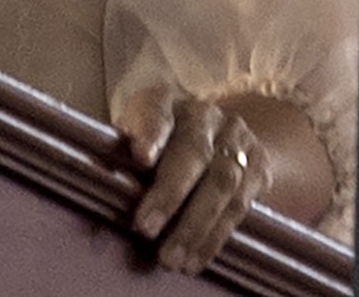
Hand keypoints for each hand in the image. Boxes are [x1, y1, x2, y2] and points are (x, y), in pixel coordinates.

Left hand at [115, 88, 312, 275]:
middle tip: (145, 229)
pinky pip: (240, 206)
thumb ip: (119, 151)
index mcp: (166, 100)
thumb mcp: (135, 134)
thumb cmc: (160, 141)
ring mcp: (237, 139)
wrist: (220, 136)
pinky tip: (196, 258)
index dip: (150, 134)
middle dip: (170, 195)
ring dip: (196, 227)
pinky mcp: (259, 167)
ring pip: (222, 184)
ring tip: (172, 258)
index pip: (158, 112)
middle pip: (193, 153)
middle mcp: (205, 115)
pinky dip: (216, 236)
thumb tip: (99, 179)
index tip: (140, 157)